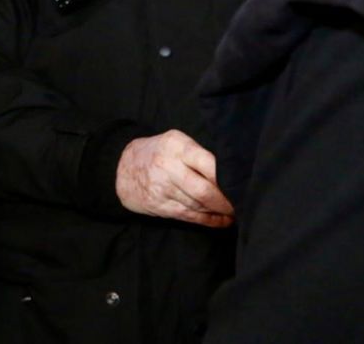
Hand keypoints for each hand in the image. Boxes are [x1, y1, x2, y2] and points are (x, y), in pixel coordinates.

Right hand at [115, 129, 234, 227]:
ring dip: (220, 211)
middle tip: (241, 203)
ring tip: (235, 211)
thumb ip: (198, 154)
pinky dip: (209, 220)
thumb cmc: (159, 152)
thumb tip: (228, 173)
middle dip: (226, 200)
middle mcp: (168, 168)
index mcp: (176, 147)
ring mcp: (162, 189)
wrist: (122, 167)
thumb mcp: (176, 142)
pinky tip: (222, 221)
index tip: (241, 182)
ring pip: (198, 205)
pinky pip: (189, 216)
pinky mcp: (160, 206)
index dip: (226, 177)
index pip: (208, 163)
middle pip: (204, 190)